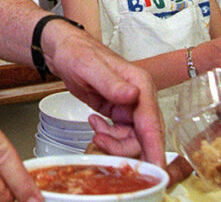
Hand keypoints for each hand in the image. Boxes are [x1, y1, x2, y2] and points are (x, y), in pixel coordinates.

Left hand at [44, 23, 165, 166]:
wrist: (63, 50)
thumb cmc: (77, 52)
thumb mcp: (90, 67)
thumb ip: (112, 83)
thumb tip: (133, 96)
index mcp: (140, 84)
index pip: (152, 122)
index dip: (155, 147)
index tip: (157, 169)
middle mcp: (140, 97)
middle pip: (145, 136)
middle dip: (125, 148)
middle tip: (101, 144)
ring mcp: (130, 106)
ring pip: (133, 139)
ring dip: (114, 143)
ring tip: (95, 132)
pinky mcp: (119, 112)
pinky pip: (121, 135)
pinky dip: (107, 136)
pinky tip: (94, 123)